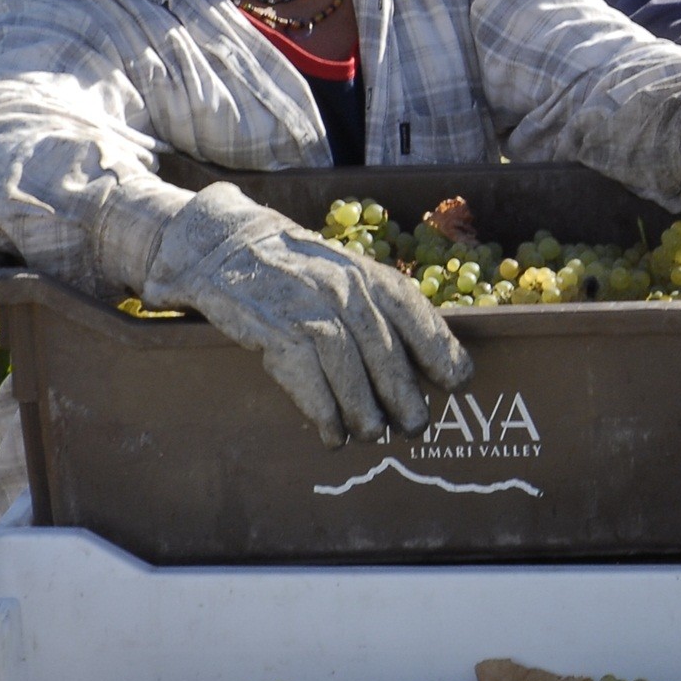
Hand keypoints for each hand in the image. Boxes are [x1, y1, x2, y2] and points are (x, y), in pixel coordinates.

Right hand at [144, 183, 473, 447]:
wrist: (221, 245)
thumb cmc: (293, 268)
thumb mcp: (342, 273)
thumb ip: (375, 305)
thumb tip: (419, 357)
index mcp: (366, 272)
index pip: (413, 312)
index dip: (440, 348)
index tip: (458, 381)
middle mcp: (342, 287)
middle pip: (384, 350)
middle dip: (404, 395)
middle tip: (417, 427)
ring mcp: (306, 307)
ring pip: (347, 368)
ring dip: (364, 410)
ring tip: (374, 435)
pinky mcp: (270, 328)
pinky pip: (305, 378)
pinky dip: (323, 411)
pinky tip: (333, 434)